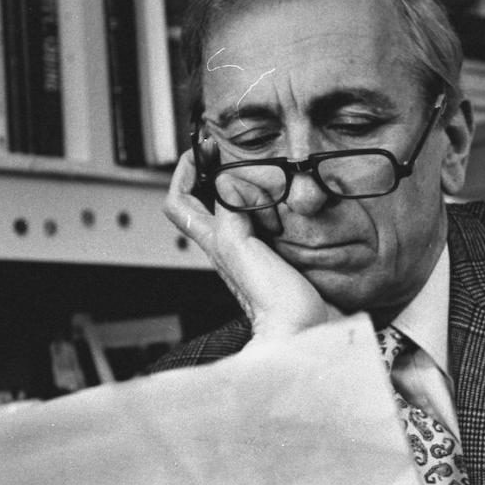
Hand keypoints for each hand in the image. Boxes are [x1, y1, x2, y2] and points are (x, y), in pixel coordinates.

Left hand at [164, 150, 332, 339]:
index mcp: (217, 243)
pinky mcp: (280, 261)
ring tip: (267, 175)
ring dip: (251, 191)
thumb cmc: (275, 305)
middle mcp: (231, 249)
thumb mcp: (242, 250)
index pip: (179, 203)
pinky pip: (271, 226)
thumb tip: (230, 183)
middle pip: (209, 204)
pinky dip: (277, 210)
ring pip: (242, 213)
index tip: (201, 151)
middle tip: (234, 155)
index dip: (183, 173)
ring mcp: (255, 256)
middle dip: (217, 175)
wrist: (305, 333)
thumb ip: (231, 215)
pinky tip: (293, 206)